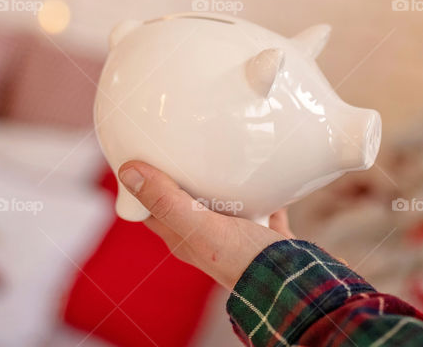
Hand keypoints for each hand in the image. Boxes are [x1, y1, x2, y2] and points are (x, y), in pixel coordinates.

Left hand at [118, 161, 293, 288]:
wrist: (294, 281)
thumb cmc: (245, 260)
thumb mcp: (200, 226)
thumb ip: (167, 201)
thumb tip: (128, 171)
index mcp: (184, 238)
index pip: (152, 207)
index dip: (144, 182)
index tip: (145, 153)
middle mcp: (206, 236)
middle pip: (185, 199)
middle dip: (184, 173)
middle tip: (184, 142)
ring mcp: (235, 234)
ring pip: (222, 200)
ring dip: (222, 179)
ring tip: (223, 147)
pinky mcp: (263, 229)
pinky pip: (260, 202)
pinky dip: (259, 186)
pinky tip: (264, 167)